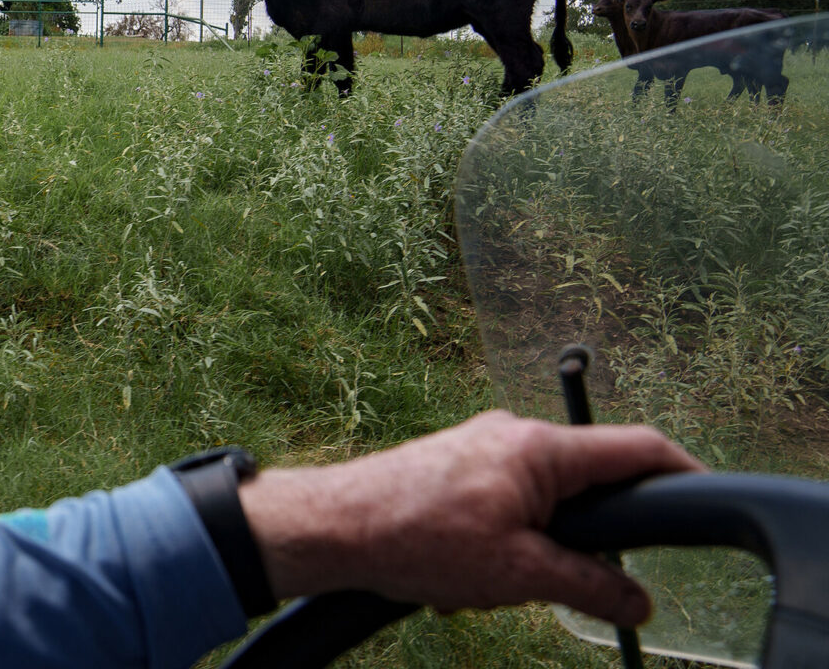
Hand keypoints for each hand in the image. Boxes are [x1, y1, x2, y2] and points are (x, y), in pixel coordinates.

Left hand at [236, 410, 704, 625]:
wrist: (330, 528)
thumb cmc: (413, 536)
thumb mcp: (519, 575)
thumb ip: (590, 586)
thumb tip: (638, 601)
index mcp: (541, 448)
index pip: (637, 448)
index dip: (681, 473)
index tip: (705, 499)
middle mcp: (513, 434)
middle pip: (589, 479)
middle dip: (588, 536)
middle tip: (576, 580)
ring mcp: (481, 447)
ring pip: (541, 500)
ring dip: (532, 550)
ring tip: (489, 584)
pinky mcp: (453, 466)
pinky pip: (502, 505)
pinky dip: (497, 545)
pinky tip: (459, 579)